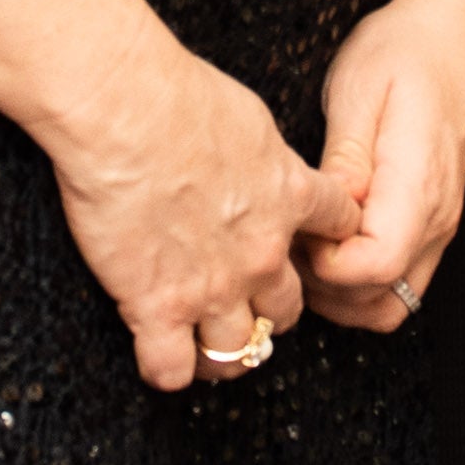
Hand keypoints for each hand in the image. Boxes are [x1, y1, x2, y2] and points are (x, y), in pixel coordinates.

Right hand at [47, 43, 345, 394]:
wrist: (126, 111)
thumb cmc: (179, 94)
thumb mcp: (250, 116)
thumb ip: (264, 154)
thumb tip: (258, 157)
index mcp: (290, 198)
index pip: (339, 232)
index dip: (323, 244)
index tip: (298, 245)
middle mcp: (261, 254)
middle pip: (287, 309)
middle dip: (269, 311)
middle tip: (241, 302)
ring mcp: (212, 288)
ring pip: (238, 350)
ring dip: (224, 353)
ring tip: (203, 347)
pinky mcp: (157, 306)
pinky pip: (171, 369)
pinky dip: (166, 370)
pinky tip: (156, 353)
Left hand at [300, 0, 464, 330]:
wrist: (451, 36)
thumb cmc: (405, 53)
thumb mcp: (358, 92)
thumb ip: (342, 163)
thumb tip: (325, 213)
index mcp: (418, 186)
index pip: (374, 267)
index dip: (325, 265)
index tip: (300, 229)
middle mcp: (437, 218)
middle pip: (382, 300)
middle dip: (325, 287)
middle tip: (293, 238)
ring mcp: (439, 226)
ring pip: (392, 302)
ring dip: (342, 293)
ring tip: (307, 244)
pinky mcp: (431, 224)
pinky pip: (398, 280)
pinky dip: (361, 282)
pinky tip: (330, 244)